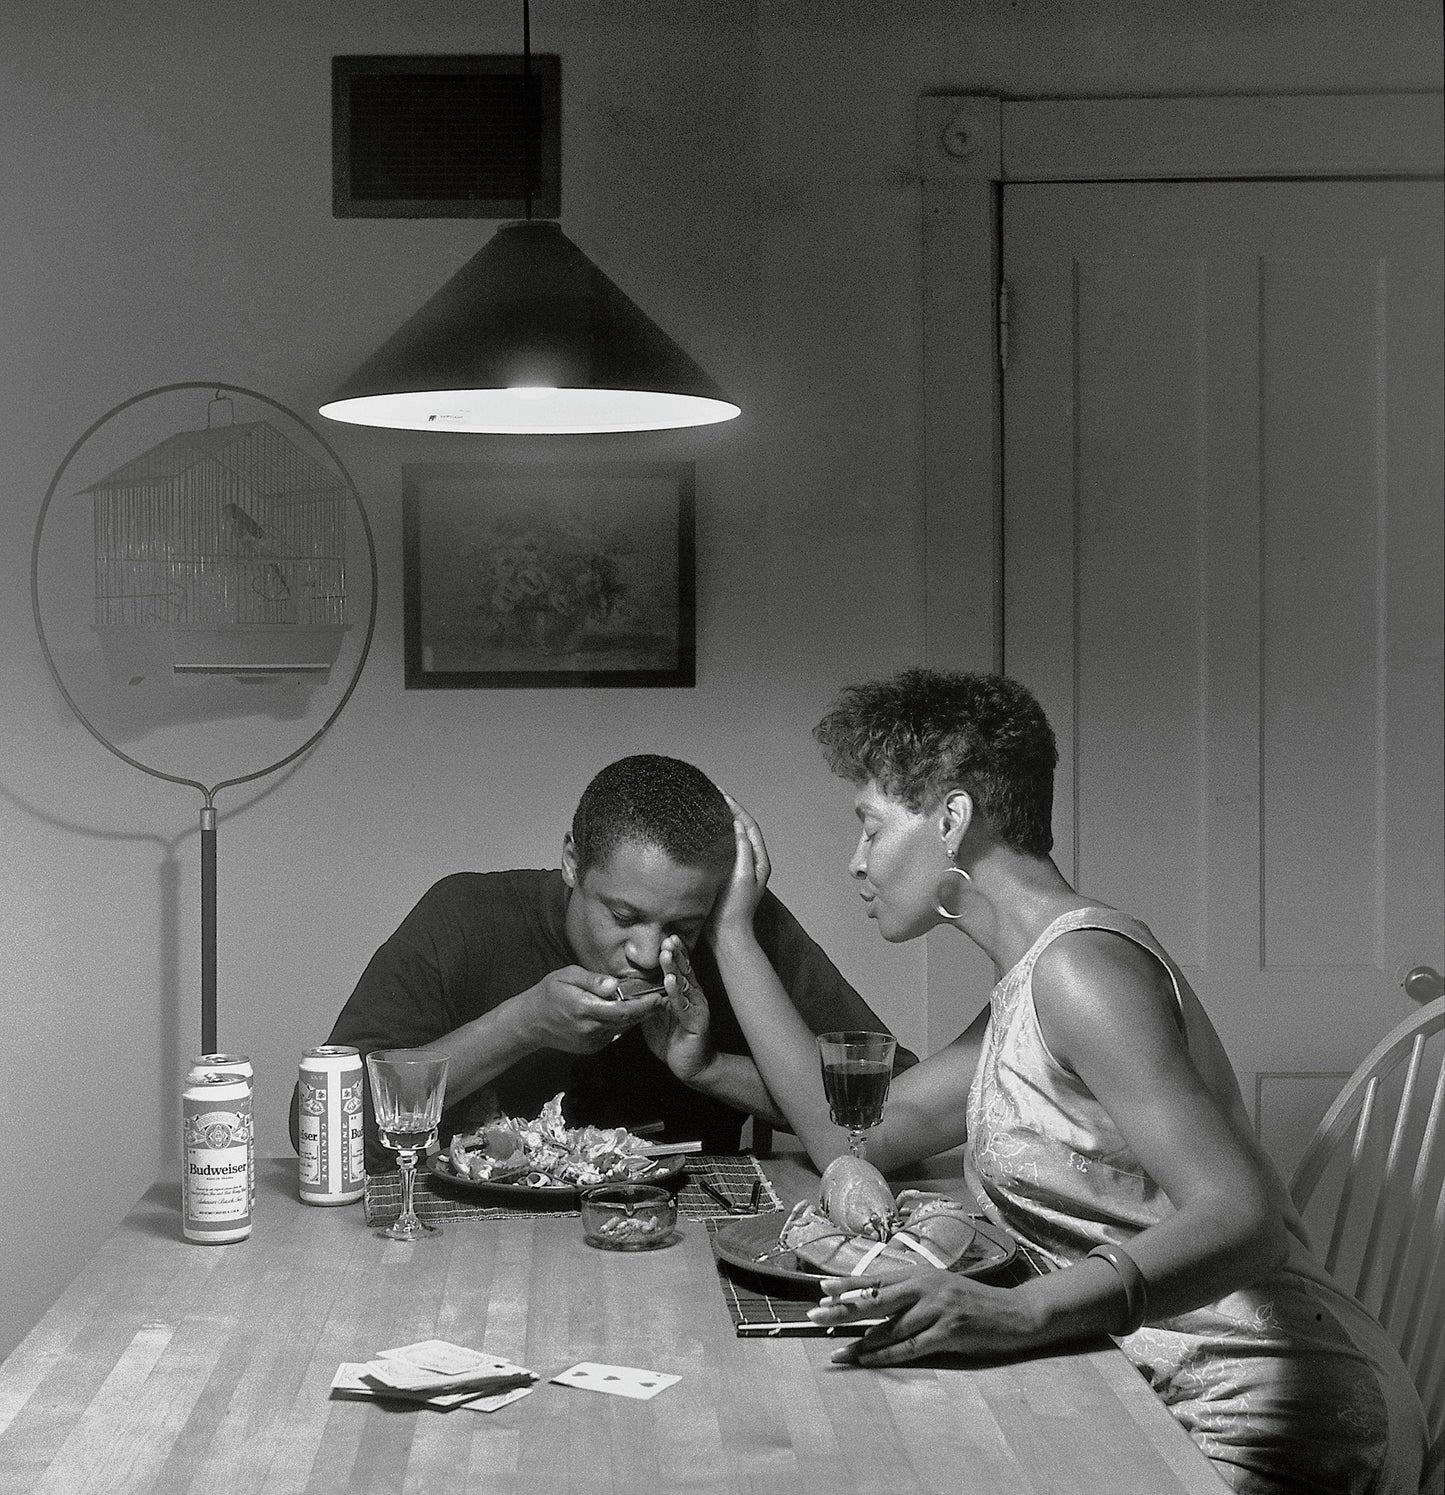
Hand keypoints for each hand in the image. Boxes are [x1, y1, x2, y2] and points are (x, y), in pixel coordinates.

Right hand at [515, 966, 665, 1054]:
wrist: (529, 1023)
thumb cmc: (548, 993)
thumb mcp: (566, 976)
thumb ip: (591, 980)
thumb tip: (613, 984)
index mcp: (584, 1009)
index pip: (621, 1009)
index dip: (643, 1005)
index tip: (660, 997)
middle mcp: (589, 1029)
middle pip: (626, 1021)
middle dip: (647, 1011)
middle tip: (665, 999)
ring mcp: (590, 1041)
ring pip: (621, 1029)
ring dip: (637, 1017)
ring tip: (653, 1003)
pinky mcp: (591, 1048)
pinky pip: (612, 1034)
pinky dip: (622, 1023)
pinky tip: (629, 1012)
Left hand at [641, 935, 713, 1081]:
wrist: (692, 1067)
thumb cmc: (674, 1040)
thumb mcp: (657, 1016)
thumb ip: (649, 1000)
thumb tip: (631, 986)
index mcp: (685, 993)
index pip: (681, 968)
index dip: (675, 953)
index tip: (667, 938)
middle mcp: (694, 996)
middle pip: (684, 971)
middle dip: (675, 954)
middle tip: (667, 939)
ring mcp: (697, 1008)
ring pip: (684, 984)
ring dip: (674, 969)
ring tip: (666, 955)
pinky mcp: (697, 1022)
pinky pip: (684, 1006)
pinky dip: (676, 993)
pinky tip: (670, 982)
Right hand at [705, 792, 771, 946]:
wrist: (726, 936)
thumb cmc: (735, 909)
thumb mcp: (742, 876)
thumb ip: (742, 850)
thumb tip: (737, 824)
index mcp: (759, 861)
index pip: (748, 825)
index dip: (735, 807)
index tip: (720, 793)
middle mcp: (750, 862)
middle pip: (739, 828)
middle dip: (726, 811)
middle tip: (710, 796)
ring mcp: (737, 869)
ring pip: (729, 838)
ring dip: (718, 823)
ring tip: (703, 809)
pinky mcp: (724, 875)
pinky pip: (719, 849)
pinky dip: (711, 837)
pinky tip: (698, 833)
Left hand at [808, 1270, 1041, 1365]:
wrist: (1014, 1313)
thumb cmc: (973, 1302)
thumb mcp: (940, 1288)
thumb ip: (912, 1293)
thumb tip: (876, 1303)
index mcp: (921, 1273)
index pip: (876, 1278)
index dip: (848, 1285)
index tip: (822, 1290)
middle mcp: (925, 1287)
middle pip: (875, 1300)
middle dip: (843, 1309)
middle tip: (814, 1316)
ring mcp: (937, 1309)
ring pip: (890, 1328)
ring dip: (862, 1342)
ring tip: (838, 1351)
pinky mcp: (948, 1333)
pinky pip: (909, 1347)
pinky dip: (886, 1355)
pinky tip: (868, 1360)